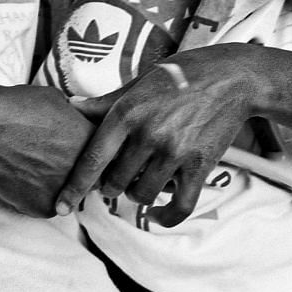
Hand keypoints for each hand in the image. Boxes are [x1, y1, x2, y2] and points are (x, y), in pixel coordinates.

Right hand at [0, 83, 96, 216]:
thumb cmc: (19, 108)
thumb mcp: (57, 100)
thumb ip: (75, 116)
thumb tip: (77, 118)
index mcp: (92, 143)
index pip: (106, 152)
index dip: (92, 150)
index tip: (78, 147)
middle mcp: (84, 171)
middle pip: (91, 176)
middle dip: (79, 169)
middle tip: (57, 159)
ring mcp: (64, 193)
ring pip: (69, 193)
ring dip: (59, 184)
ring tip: (36, 167)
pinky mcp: (44, 208)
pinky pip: (47, 204)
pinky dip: (37, 195)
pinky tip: (23, 178)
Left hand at [56, 47, 265, 227]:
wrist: (232, 77)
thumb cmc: (181, 75)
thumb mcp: (139, 81)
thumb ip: (106, 101)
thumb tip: (72, 106)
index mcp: (127, 112)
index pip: (92, 158)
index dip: (73, 187)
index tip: (60, 207)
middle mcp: (148, 134)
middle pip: (115, 182)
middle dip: (111, 186)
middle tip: (117, 179)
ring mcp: (175, 151)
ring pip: (143, 195)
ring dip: (138, 195)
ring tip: (141, 183)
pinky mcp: (200, 165)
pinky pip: (180, 205)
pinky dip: (166, 216)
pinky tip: (159, 214)